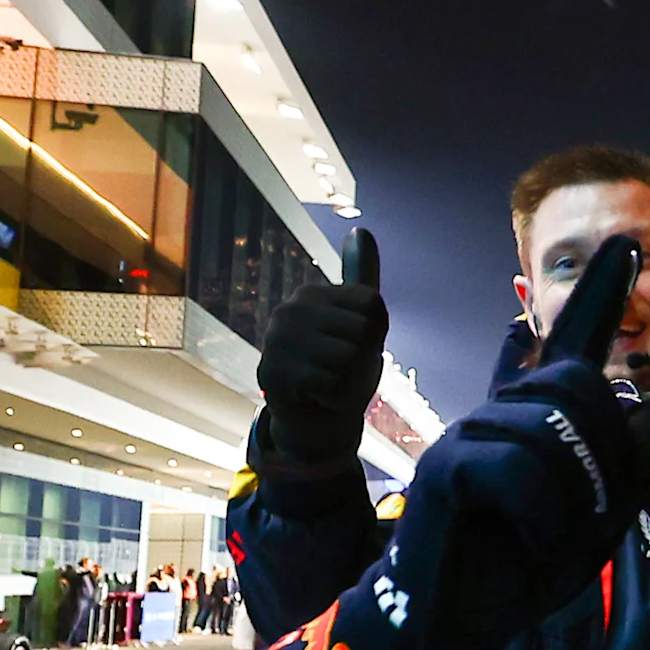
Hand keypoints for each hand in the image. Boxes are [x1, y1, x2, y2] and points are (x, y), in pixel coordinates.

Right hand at [256, 227, 385, 466]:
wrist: (314, 420)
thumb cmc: (341, 369)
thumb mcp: (361, 322)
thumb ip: (362, 278)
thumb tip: (362, 229)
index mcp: (313, 294)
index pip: (374, 307)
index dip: (375, 336)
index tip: (353, 347)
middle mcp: (290, 310)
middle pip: (365, 333)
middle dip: (362, 361)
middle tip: (338, 371)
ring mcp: (278, 341)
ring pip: (351, 360)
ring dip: (349, 382)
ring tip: (327, 384)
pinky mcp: (274, 375)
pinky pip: (335, 385)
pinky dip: (335, 400)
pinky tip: (316, 398)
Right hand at [375, 237, 649, 649]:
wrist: (455, 625)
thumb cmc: (518, 572)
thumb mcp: (595, 519)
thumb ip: (627, 469)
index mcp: (538, 419)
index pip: (573, 344)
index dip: (603, 292)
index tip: (634, 242)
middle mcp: (502, 412)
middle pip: (580, 387)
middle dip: (603, 457)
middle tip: (585, 518)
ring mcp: (470, 431)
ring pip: (555, 432)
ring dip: (574, 499)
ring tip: (552, 538)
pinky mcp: (447, 466)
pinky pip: (519, 470)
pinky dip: (542, 516)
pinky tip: (526, 539)